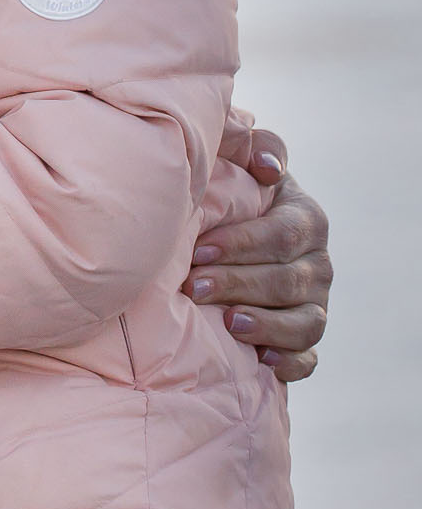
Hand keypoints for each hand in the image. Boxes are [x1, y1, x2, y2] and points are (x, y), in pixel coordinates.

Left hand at [187, 129, 331, 381]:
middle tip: (192, 285)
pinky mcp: (305, 341)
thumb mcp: (237, 166)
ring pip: (305, 322)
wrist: (217, 248)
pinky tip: (261, 360)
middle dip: (239, 283)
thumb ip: (251, 146)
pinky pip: (309, 359)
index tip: (198, 250)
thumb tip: (268, 166)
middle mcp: (317, 263)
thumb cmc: (225, 200)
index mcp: (304, 218)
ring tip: (227, 322)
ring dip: (265, 324)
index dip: (241, 243)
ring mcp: (315, 304)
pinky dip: (289, 362)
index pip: (282, 235)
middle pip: (288, 280)